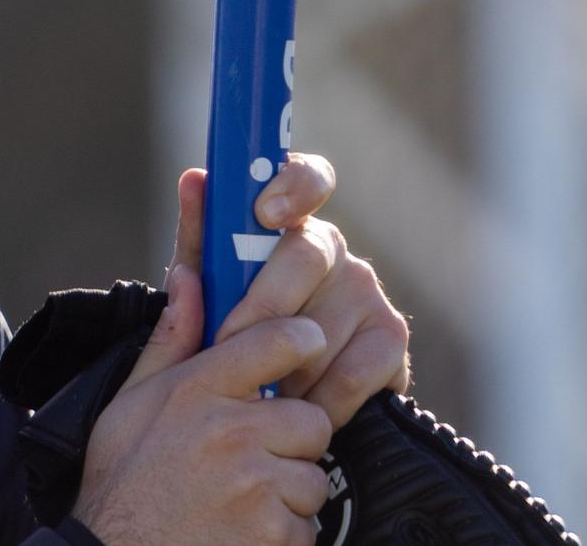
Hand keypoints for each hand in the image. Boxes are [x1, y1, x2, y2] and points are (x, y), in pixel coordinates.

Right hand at [72, 265, 331, 545]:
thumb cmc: (121, 480)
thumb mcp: (130, 401)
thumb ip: (171, 339)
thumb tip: (189, 274)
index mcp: (198, 389)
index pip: (277, 339)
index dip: (303, 340)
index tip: (308, 346)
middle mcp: (232, 431)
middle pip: (311, 420)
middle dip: (292, 442)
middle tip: (257, 458)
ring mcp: (255, 484)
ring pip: (312, 478)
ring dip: (289, 494)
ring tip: (243, 502)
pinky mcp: (273, 533)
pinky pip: (307, 526)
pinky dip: (283, 535)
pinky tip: (242, 533)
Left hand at [168, 156, 409, 429]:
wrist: (263, 399)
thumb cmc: (227, 330)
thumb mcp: (205, 289)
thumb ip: (199, 238)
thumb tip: (195, 180)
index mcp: (287, 221)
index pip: (307, 176)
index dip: (293, 186)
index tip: (266, 213)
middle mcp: (332, 246)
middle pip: (304, 255)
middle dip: (260, 305)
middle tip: (226, 342)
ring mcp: (367, 289)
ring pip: (320, 324)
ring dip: (280, 366)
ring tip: (251, 387)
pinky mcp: (391, 338)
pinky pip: (347, 374)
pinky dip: (313, 400)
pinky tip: (293, 408)